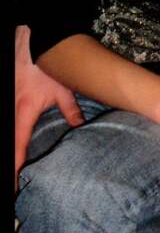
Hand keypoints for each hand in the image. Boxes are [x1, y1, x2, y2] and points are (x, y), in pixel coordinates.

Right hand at [15, 25, 83, 189]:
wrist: (30, 42)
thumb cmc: (45, 65)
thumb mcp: (62, 89)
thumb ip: (71, 110)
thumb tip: (80, 128)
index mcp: (23, 112)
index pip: (17, 148)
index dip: (15, 170)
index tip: (13, 188)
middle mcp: (10, 112)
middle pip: (8, 146)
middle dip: (9, 167)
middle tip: (11, 190)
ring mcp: (6, 106)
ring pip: (6, 136)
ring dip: (11, 151)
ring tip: (13, 174)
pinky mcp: (7, 102)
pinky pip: (8, 124)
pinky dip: (11, 138)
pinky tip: (14, 147)